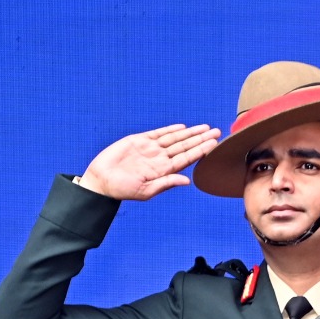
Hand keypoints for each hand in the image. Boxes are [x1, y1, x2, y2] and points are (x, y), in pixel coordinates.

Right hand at [76, 123, 221, 199]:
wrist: (101, 181)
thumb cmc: (123, 190)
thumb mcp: (146, 190)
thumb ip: (166, 183)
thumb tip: (187, 181)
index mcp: (164, 171)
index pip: (187, 158)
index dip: (201, 150)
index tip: (214, 144)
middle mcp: (160, 158)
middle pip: (185, 146)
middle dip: (201, 138)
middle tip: (217, 131)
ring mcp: (150, 149)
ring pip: (174, 138)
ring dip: (190, 133)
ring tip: (205, 127)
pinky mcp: (138, 140)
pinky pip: (157, 133)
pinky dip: (170, 130)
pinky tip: (182, 127)